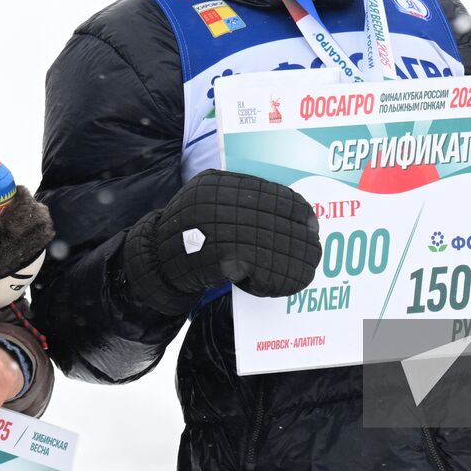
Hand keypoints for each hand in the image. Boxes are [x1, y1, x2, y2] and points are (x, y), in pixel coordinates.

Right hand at [124, 169, 320, 314]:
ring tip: (306, 270)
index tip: (311, 221)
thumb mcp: (206, 199)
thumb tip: (289, 207)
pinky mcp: (221, 261)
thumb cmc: (187, 232)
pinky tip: (285, 285)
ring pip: (273, 248)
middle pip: (277, 221)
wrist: (156, 262)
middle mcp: (220, 204)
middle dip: (300, 239)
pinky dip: (277, 281)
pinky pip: (261, 272)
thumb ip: (238, 196)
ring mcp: (220, 231)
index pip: (272, 193)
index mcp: (218, 185)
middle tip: (314, 251)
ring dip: (294, 262)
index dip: (297, 210)